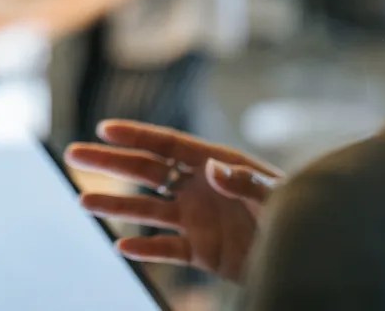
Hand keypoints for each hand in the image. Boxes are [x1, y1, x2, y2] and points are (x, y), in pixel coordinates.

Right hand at [66, 120, 282, 281]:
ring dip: (116, 203)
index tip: (103, 129)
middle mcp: (200, 187)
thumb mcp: (278, 198)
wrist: (311, 256)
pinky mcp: (202, 250)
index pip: (169, 145)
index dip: (136, 135)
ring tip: (83, 201)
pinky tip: (121, 246)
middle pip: (146, 170)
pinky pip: (166, 248)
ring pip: (147, 208)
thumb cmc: (300, 216)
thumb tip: (212, 169)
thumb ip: (246, 183)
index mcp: (217, 164)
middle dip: (110, 161)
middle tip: (72, 153)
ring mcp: (198, 218)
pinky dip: (144, 248)